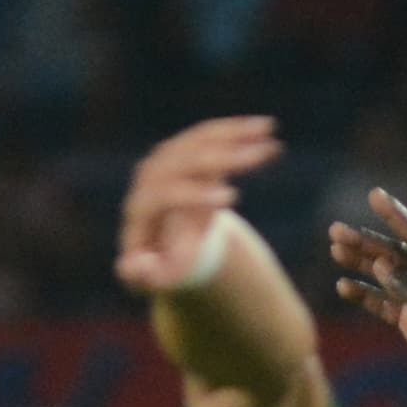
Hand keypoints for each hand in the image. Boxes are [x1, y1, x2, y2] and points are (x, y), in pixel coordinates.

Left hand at [111, 116, 281, 294]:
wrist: (164, 241)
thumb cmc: (162, 264)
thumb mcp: (152, 278)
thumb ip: (143, 277)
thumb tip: (139, 267)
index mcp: (141, 209)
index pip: (161, 194)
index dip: (193, 194)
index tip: (231, 198)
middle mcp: (150, 177)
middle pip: (181, 160)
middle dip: (219, 157)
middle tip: (253, 157)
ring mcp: (167, 160)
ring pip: (198, 140)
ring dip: (233, 135)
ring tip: (267, 133)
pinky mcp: (186, 150)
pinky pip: (211, 135)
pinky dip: (238, 130)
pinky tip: (265, 128)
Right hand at [323, 186, 406, 370]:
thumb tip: (380, 265)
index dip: (396, 216)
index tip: (375, 195)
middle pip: (395, 254)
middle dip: (365, 242)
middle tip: (334, 230)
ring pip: (386, 275)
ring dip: (360, 263)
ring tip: (335, 250)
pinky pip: (384, 304)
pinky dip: (365, 296)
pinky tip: (343, 285)